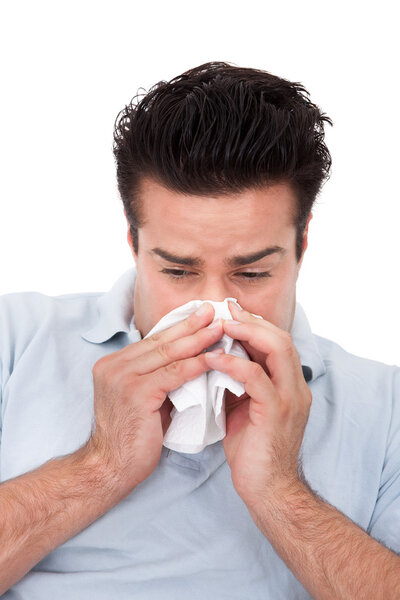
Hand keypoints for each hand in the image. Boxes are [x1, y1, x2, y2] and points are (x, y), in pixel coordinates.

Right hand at [88, 302, 222, 495]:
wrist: (110, 469)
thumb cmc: (132, 438)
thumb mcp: (143, 399)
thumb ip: (158, 378)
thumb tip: (188, 361)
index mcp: (114, 364)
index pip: (152, 341)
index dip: (179, 327)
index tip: (201, 316)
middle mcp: (114, 366)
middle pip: (160, 341)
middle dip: (190, 325)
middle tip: (213, 310)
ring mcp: (122, 378)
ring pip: (168, 353)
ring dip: (197, 339)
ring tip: (219, 328)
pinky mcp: (135, 393)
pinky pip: (173, 374)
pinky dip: (197, 364)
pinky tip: (215, 357)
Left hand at [204, 301, 311, 508]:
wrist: (267, 489)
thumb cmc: (253, 449)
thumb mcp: (246, 407)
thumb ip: (239, 382)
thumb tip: (216, 358)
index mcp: (290, 384)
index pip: (278, 342)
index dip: (255, 324)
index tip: (230, 311)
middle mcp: (296, 387)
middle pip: (281, 338)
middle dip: (251, 321)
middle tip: (224, 310)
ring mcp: (290, 398)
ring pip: (277, 349)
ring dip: (247, 333)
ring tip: (221, 325)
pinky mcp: (276, 412)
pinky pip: (256, 378)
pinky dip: (234, 363)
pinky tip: (213, 358)